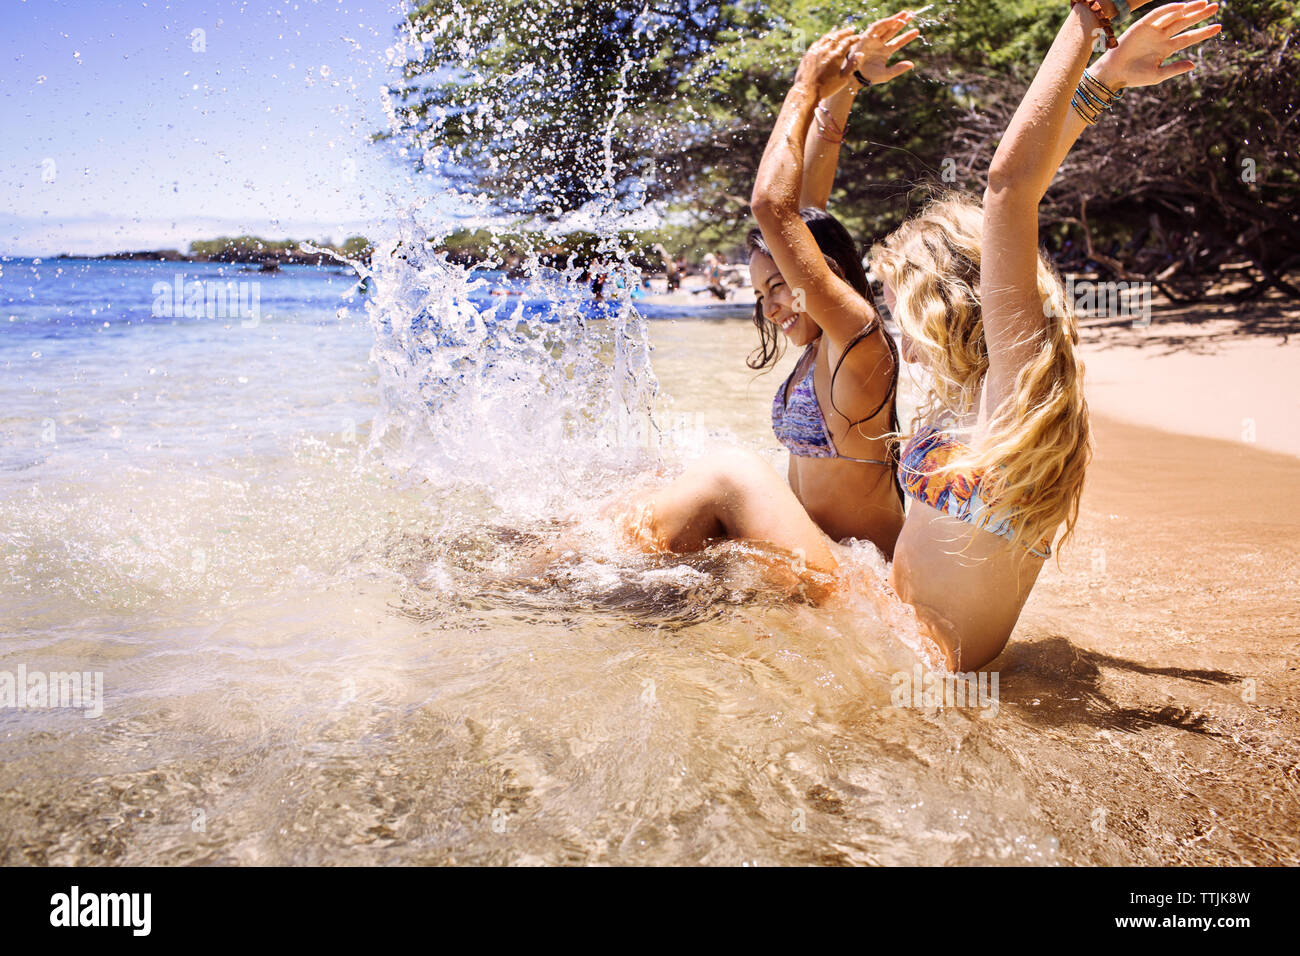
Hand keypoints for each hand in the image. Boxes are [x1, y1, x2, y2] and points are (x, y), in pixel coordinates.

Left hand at [793, 27, 866, 100]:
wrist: (807, 92)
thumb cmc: (826, 88)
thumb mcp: (843, 79)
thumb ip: (852, 65)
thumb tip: (860, 54)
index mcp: (836, 56)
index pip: (847, 42)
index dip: (854, 38)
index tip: (859, 37)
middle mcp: (825, 50)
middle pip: (837, 36)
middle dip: (845, 32)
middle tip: (851, 30)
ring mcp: (815, 51)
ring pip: (826, 38)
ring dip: (835, 34)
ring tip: (839, 34)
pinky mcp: (808, 54)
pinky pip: (817, 43)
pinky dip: (824, 40)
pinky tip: (826, 41)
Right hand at [846, 10, 922, 86]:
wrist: (855, 77)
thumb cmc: (869, 77)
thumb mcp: (886, 74)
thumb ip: (898, 69)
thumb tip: (912, 64)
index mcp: (884, 52)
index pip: (898, 42)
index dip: (907, 36)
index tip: (917, 31)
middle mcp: (879, 44)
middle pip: (892, 30)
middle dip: (901, 22)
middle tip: (912, 14)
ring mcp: (873, 40)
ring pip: (885, 27)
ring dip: (894, 20)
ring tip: (905, 14)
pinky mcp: (865, 38)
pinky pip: (875, 28)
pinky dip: (883, 23)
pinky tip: (892, 20)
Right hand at [1091, 0, 1220, 89]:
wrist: (1114, 74)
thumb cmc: (1134, 77)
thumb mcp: (1157, 75)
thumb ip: (1175, 69)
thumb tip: (1193, 65)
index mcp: (1166, 49)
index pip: (1189, 38)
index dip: (1203, 32)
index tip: (1218, 27)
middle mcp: (1161, 37)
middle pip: (1184, 23)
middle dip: (1199, 15)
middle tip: (1215, 7)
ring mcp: (1152, 31)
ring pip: (1174, 17)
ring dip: (1188, 9)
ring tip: (1203, 3)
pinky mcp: (1142, 26)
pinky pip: (1157, 15)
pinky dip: (1169, 10)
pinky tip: (1182, 7)